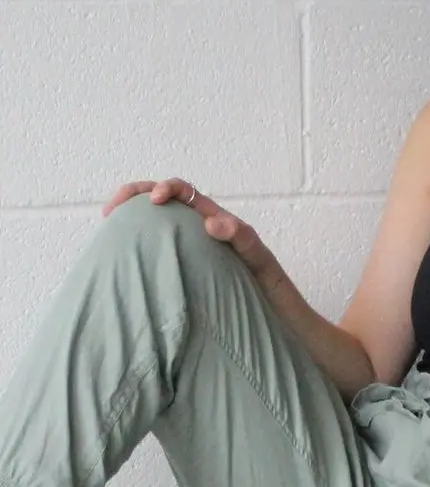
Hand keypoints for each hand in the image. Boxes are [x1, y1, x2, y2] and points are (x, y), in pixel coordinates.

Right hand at [103, 178, 279, 287]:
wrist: (262, 298)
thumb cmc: (260, 272)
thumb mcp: (255, 252)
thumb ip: (239, 236)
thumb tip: (210, 222)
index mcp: (209, 214)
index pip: (184, 190)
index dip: (166, 188)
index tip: (154, 200)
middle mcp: (191, 224)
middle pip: (157, 198)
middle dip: (133, 195)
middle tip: (112, 208)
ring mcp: (180, 242)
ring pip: (151, 221)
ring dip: (130, 217)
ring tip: (109, 224)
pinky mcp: (174, 261)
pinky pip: (151, 245)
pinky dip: (135, 242)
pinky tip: (122, 253)